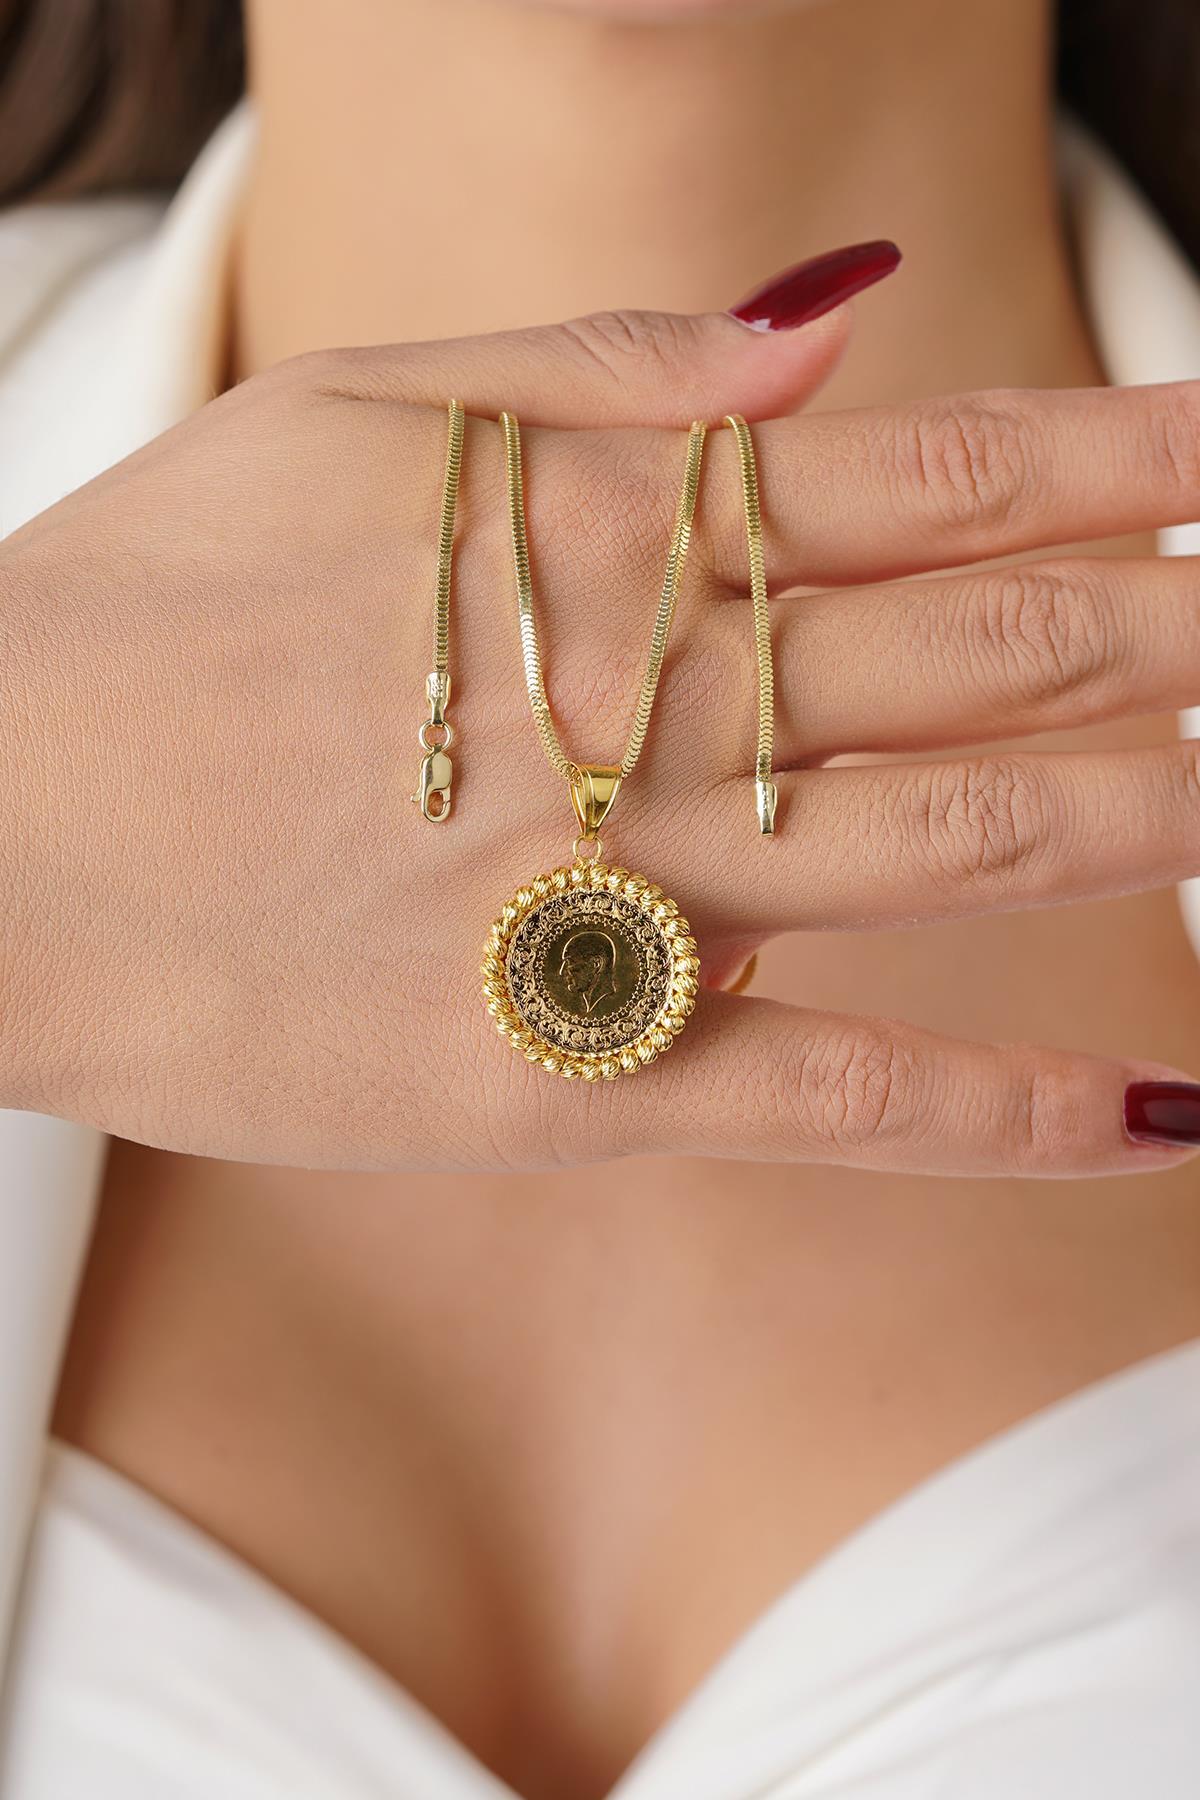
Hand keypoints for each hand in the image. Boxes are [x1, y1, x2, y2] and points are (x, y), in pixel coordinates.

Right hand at [4, 304, 1199, 1176]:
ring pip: (950, 849)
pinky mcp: (565, 1083)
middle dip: (1172, 634)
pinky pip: (831, 1101)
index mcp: (598, 533)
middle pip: (987, 655)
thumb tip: (835, 322)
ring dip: (1142, 817)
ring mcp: (616, 904)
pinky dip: (999, 1113)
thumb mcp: (345, 414)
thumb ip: (598, 361)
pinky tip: (1151, 1117)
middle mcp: (642, 710)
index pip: (937, 473)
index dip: (1123, 457)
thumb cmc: (142, 608)